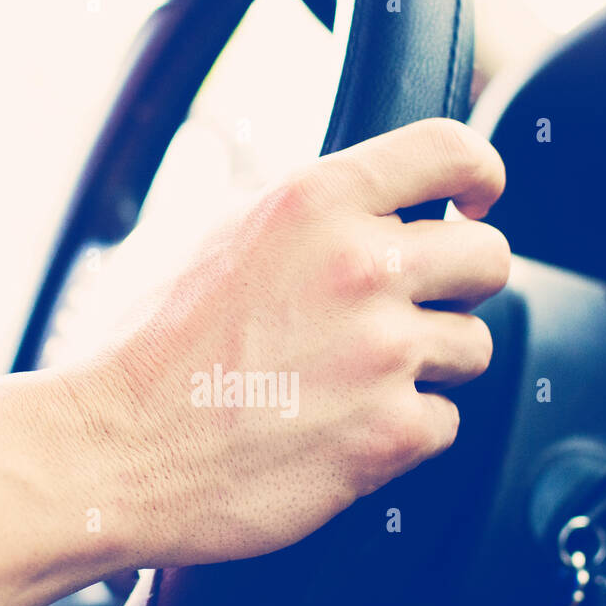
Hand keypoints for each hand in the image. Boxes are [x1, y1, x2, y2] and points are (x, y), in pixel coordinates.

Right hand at [72, 118, 508, 566]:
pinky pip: (446, 422)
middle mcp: (360, 267)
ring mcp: (382, 353)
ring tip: (360, 381)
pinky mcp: (390, 434)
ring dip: (431, 366)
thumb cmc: (153, 354)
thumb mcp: (219, 236)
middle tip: (415, 310)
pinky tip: (346, 430)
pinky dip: (407, 432)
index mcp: (316, 202)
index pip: (452, 152)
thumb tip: (367, 204)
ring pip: (474, 346)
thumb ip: (306, 214)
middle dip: (460, 286)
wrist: (116, 453)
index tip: (475, 205)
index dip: (479, 179)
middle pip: (489, 258)